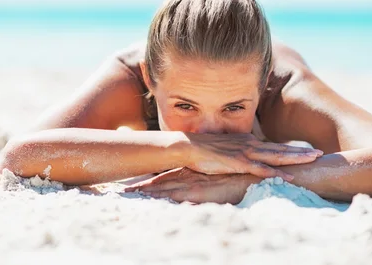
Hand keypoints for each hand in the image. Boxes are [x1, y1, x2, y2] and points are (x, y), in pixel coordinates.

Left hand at [124, 167, 258, 204]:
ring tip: (129, 193)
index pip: (166, 177)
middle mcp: (187, 177)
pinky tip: (150, 197)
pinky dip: (161, 196)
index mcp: (190, 174)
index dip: (150, 182)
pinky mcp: (196, 192)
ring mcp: (191, 184)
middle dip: (141, 186)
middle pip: (159, 182)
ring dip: (146, 191)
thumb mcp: (216, 178)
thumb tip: (195, 189)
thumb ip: (204, 181)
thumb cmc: (233, 178)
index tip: (134, 185)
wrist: (247, 177)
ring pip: (163, 188)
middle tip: (124, 190)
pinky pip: (175, 195)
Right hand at [184, 132, 322, 180]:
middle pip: (280, 150)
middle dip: (301, 152)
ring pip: (275, 156)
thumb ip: (239, 155)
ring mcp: (244, 153)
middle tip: (321, 153)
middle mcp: (250, 145)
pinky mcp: (237, 162)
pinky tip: (287, 177)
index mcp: (248, 142)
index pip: (275, 147)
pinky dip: (274, 172)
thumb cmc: (205, 150)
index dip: (293, 150)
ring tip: (312, 160)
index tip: (310, 152)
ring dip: (294, 158)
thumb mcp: (226, 151)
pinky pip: (259, 168)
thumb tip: (248, 163)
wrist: (188, 146)